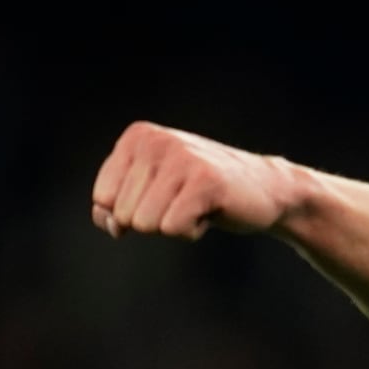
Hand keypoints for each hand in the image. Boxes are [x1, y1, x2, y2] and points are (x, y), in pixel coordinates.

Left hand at [90, 121, 289, 239]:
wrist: (266, 190)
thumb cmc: (202, 192)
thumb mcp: (150, 192)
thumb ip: (114, 207)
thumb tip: (111, 224)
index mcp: (137, 137)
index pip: (102, 198)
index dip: (131, 211)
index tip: (163, 196)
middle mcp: (156, 140)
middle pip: (123, 214)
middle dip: (154, 219)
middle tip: (185, 201)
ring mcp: (182, 158)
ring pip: (145, 224)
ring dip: (173, 226)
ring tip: (197, 205)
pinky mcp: (205, 181)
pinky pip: (172, 228)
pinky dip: (191, 231)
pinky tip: (209, 212)